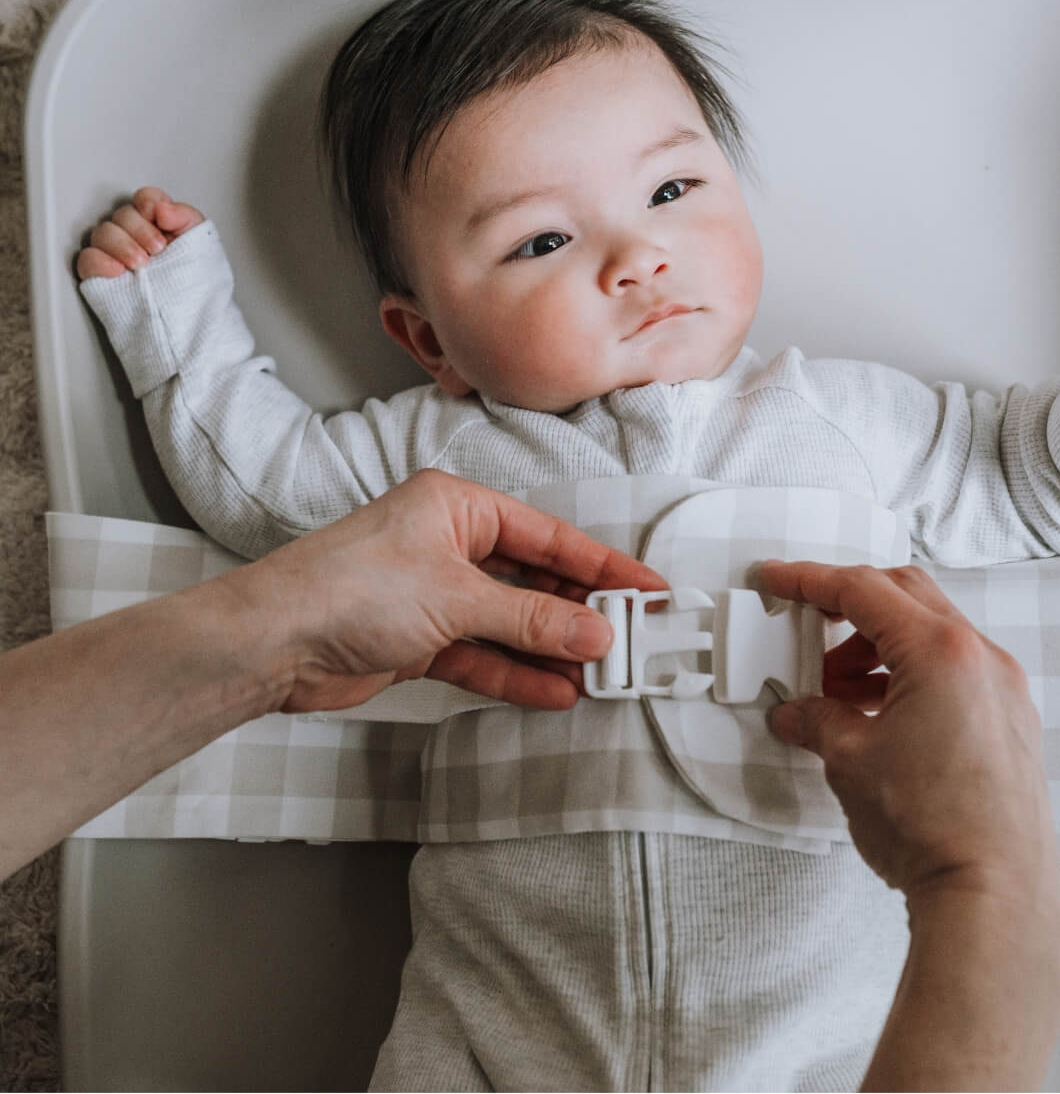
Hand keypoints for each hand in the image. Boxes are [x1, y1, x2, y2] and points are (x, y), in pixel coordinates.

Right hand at [76, 186, 205, 278]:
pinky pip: (87, 259)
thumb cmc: (195, 283)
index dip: (149, 203)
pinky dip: (100, 262)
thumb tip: (161, 208)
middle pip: (122, 214)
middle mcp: (135, 236)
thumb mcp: (202, 244)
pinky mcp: (102, 275)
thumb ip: (184, 217)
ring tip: (142, 264)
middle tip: (158, 250)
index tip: (160, 220)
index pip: (145, 200)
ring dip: (123, 245)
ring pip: (102, 233)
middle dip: (140, 230)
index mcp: (159, 225)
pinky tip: (119, 271)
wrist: (191, 318)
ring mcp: (116, 255)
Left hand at [235, 468, 666, 713]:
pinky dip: (514, 674)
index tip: (646, 589)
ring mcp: (434, 595)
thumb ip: (531, 618)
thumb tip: (597, 632)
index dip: (602, 565)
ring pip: (510, 623)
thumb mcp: (456, 596)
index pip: (549, 536)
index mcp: (458, 508)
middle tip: (629, 642)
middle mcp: (448, 545)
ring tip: (601, 677)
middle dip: (578, 614)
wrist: (272, 642)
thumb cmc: (350, 588)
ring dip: (550, 650)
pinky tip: (555, 693)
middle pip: (532, 581)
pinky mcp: (419, 641)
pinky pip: (482, 656)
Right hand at [762, 561, 1058, 902]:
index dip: (809, 580)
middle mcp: (982, 659)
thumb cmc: (933, 827)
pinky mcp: (1012, 724)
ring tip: (837, 692)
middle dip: (847, 607)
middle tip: (806, 625)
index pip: (862, 590)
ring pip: (932, 635)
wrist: (994, 896)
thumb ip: (818, 721)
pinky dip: (911, 676)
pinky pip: (956, 673)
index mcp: (940, 651)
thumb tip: (799, 713)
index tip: (777, 579)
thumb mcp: (850, 761)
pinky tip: (878, 716)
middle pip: (905, 596)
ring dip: (878, 648)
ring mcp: (1005, 691)